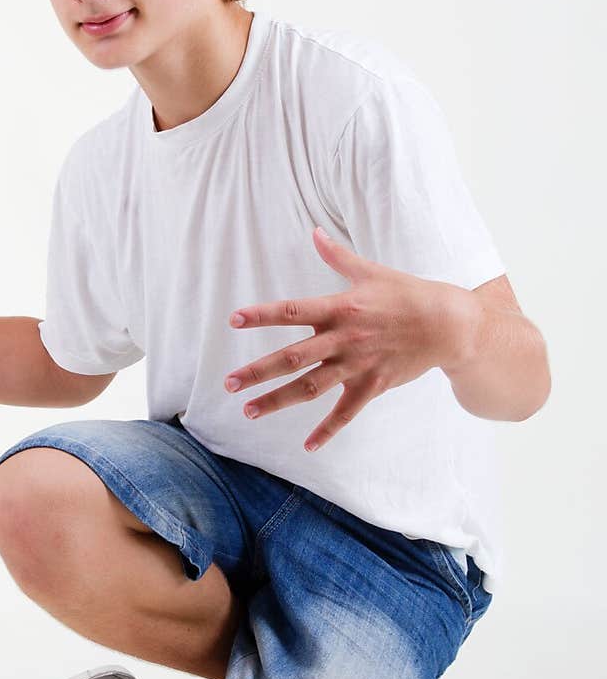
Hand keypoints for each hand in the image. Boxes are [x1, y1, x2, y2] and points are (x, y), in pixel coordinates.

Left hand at [223, 226, 467, 451]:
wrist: (448, 324)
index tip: (234, 320)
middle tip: (229, 383)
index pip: (293, 312)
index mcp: (340, 308)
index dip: (262, 315)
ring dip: (278, 400)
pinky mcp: (373, 385)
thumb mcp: (371, 271)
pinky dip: (327, 430)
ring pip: (311, 387)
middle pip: (293, 358)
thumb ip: (337, 255)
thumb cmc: (407, 294)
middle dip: (258, 371)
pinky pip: (346, 412)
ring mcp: (358, 365)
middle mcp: (344, 339)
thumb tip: (315, 232)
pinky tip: (307, 447)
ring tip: (249, 411)